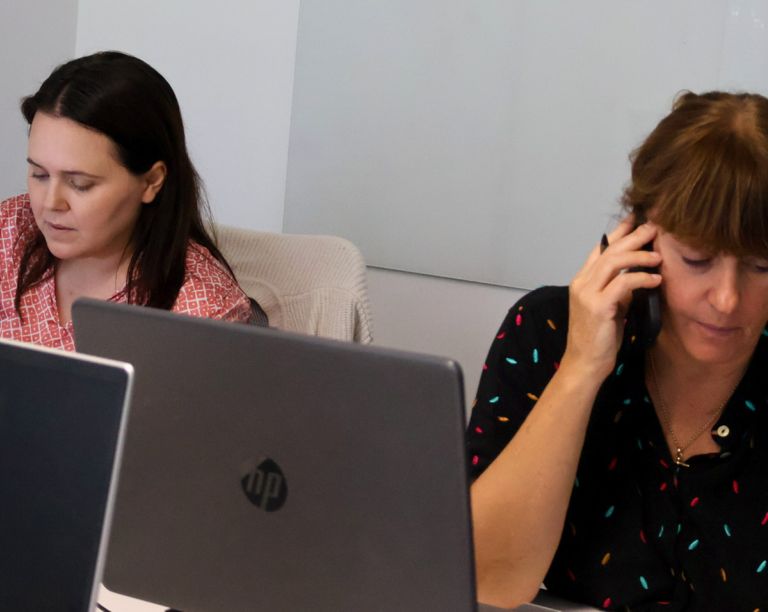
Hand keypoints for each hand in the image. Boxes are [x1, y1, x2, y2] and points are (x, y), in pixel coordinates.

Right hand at [561, 220, 661, 380]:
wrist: (584, 363)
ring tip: (659, 256)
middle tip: (654, 228)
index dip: (618, 232)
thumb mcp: (608, 307)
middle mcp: (581, 283)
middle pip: (608, 250)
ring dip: (639, 255)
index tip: (637, 219)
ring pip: (614, 262)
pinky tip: (656, 280)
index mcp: (581, 281)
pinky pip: (623, 284)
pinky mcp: (598, 307)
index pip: (600, 248)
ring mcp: (587, 294)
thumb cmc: (597, 338)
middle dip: (633, 237)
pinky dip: (642, 278)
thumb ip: (617, 289)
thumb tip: (639, 275)